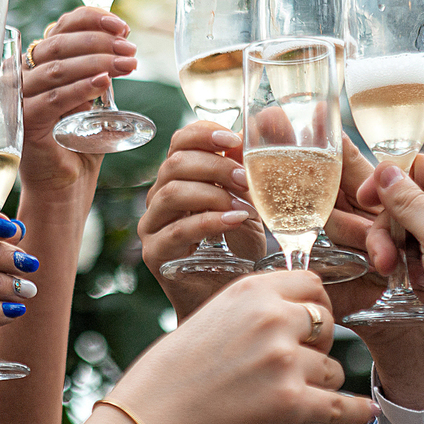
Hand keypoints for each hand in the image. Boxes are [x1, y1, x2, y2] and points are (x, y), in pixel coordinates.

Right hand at [20, 7, 136, 192]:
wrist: (66, 185)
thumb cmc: (81, 140)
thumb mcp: (93, 97)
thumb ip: (98, 71)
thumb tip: (121, 44)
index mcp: (39, 63)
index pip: (61, 27)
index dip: (91, 19)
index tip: (122, 25)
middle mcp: (23, 75)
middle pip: (59, 43)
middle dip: (100, 41)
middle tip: (130, 49)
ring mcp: (20, 99)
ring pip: (57, 68)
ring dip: (96, 61)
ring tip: (128, 64)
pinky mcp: (25, 122)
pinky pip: (54, 98)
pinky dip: (81, 87)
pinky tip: (104, 82)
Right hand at [108, 271, 377, 423]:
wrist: (154, 416)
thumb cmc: (179, 369)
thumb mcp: (216, 315)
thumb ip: (257, 306)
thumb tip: (301, 307)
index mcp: (252, 291)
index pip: (312, 284)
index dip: (314, 304)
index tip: (309, 321)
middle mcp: (272, 319)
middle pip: (327, 322)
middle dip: (320, 342)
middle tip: (297, 361)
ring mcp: (284, 361)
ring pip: (331, 367)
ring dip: (317, 383)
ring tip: (283, 394)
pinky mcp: (290, 403)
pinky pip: (339, 405)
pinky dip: (354, 410)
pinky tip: (365, 410)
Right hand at [138, 121, 263, 318]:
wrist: (227, 302)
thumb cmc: (240, 249)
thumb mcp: (251, 203)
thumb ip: (255, 168)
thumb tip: (270, 120)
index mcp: (179, 178)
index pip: (179, 141)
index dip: (204, 133)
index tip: (233, 138)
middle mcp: (160, 198)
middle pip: (175, 163)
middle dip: (217, 166)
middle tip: (248, 179)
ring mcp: (153, 226)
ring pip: (171, 192)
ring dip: (213, 192)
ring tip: (244, 204)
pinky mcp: (155, 254)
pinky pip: (176, 231)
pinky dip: (210, 222)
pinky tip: (236, 221)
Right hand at [358, 154, 423, 383]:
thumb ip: (406, 200)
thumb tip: (385, 170)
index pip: (415, 166)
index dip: (386, 182)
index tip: (364, 203)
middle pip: (410, 208)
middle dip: (392, 236)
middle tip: (384, 263)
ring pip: (416, 241)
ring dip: (410, 264)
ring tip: (423, 284)